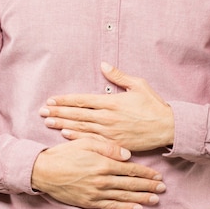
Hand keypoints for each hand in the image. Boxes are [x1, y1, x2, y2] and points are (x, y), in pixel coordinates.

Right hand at [30, 138, 165, 208]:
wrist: (45, 171)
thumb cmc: (65, 154)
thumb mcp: (87, 142)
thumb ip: (108, 147)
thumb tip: (127, 154)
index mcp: (103, 163)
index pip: (130, 169)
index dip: (145, 173)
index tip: (157, 175)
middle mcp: (102, 180)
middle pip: (131, 184)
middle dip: (148, 186)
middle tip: (162, 188)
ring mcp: (96, 193)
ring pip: (124, 196)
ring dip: (141, 198)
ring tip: (154, 199)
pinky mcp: (90, 202)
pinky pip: (111, 207)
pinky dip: (125, 208)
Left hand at [40, 62, 174, 151]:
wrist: (167, 128)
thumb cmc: (153, 105)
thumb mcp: (138, 85)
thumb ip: (119, 76)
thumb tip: (103, 64)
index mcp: (112, 102)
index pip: (83, 100)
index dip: (65, 100)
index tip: (52, 99)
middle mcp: (108, 117)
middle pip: (77, 114)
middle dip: (58, 112)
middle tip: (42, 111)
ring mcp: (110, 132)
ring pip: (81, 127)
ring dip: (63, 124)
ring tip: (48, 122)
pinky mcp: (114, 143)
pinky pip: (92, 140)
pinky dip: (77, 137)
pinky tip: (66, 135)